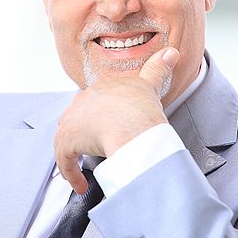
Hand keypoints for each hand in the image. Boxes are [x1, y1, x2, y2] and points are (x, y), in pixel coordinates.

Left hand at [55, 47, 179, 193]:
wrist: (131, 124)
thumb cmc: (141, 109)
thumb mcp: (150, 86)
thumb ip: (158, 68)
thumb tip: (172, 52)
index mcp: (101, 87)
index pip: (95, 100)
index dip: (100, 114)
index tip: (106, 127)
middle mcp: (83, 101)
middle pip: (78, 117)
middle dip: (84, 132)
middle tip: (96, 148)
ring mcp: (73, 121)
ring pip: (68, 139)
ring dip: (75, 154)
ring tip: (85, 168)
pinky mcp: (67, 143)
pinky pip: (66, 161)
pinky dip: (71, 173)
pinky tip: (80, 185)